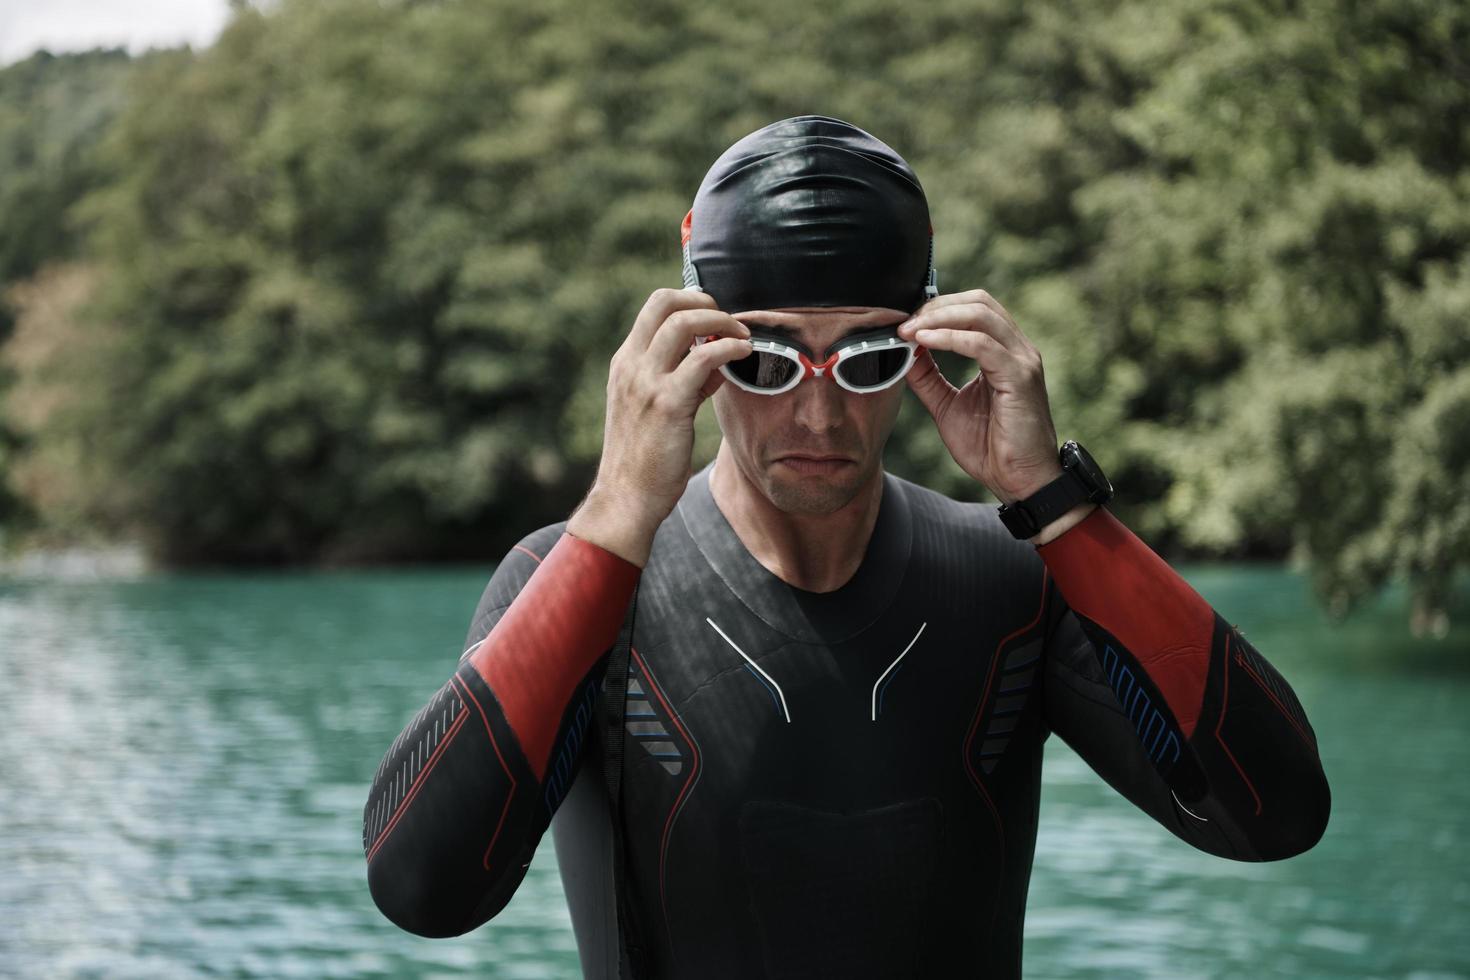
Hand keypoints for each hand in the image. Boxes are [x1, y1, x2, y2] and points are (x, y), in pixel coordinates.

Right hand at [568, 289, 751, 564]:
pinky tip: (744, 354)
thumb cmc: (643, 460)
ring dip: (721, 321)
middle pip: (665, 301)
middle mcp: (631, 365)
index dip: (689, 302)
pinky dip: (728, 348)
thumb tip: (714, 363)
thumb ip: (683, 381)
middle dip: (705, 301)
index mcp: (625, 363)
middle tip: (730, 322)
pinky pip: (703, 359)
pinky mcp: (667, 403)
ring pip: (684, 322)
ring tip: (742, 336)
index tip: (714, 320)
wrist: (625, 498)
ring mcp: (646, 382)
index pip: (654, 307)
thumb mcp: (655, 411)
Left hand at [896, 289, 1062, 504]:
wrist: (1019, 482)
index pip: (974, 308)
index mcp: (1003, 352)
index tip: (904, 322)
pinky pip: (981, 344)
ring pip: (980, 314)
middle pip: (978, 301)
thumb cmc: (991, 448)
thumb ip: (928, 378)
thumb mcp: (947, 406)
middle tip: (904, 323)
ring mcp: (1022, 360)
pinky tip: (925, 342)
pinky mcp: (1020, 377)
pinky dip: (949, 338)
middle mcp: (1017, 349)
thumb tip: (905, 352)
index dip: (937, 308)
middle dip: (936, 306)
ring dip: (939, 318)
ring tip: (910, 331)